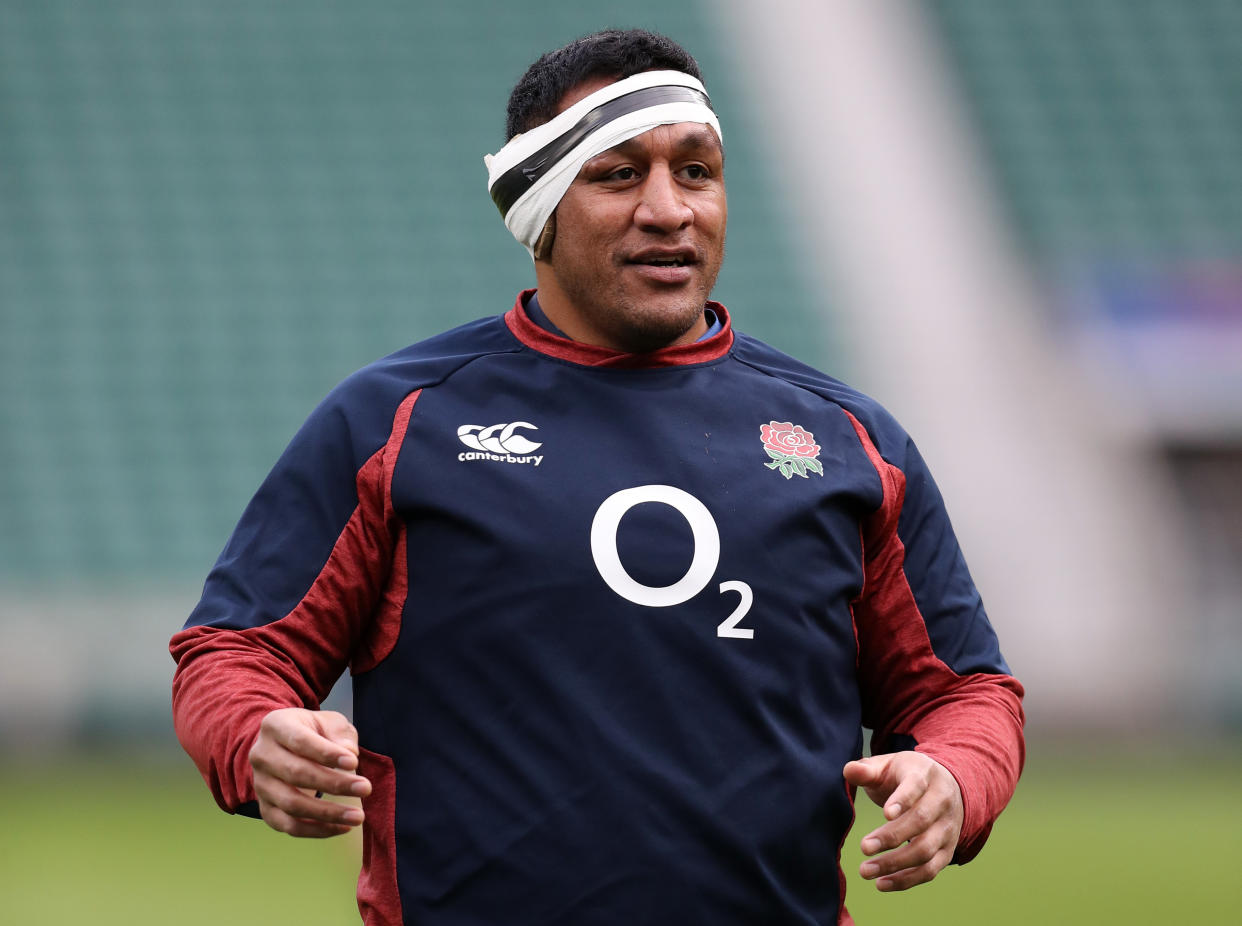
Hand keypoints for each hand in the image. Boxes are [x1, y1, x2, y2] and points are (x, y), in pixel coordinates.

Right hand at [249, 707, 372, 837]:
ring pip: (291, 804)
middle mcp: (261, 756)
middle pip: (296, 774)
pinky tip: (341, 827)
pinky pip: (288, 826)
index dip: (326, 753)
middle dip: (334, 784)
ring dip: (327, 813)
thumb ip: (340, 733)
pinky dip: (316, 830)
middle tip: (365, 788)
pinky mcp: (265, 808)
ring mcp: (260, 785)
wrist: (284, 745)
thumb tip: (350, 753)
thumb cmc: (311, 731)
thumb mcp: (327, 721)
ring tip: (358, 816)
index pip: (300, 741)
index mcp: (275, 726)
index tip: (354, 762)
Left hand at [842, 751, 962, 891]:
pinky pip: (930, 870)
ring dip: (896, 864)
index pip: (916, 786)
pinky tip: (881, 883)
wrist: (944, 786)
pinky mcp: (947, 851)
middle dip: (892, 837)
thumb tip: (849, 770)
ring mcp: (947, 828)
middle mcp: (942, 802)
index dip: (903, 799)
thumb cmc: (905, 776)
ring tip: (865, 870)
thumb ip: (867, 769)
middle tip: (864, 847)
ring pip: (926, 850)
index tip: (885, 814)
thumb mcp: (888, 765)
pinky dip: (906, 880)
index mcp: (925, 775)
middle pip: (921, 821)